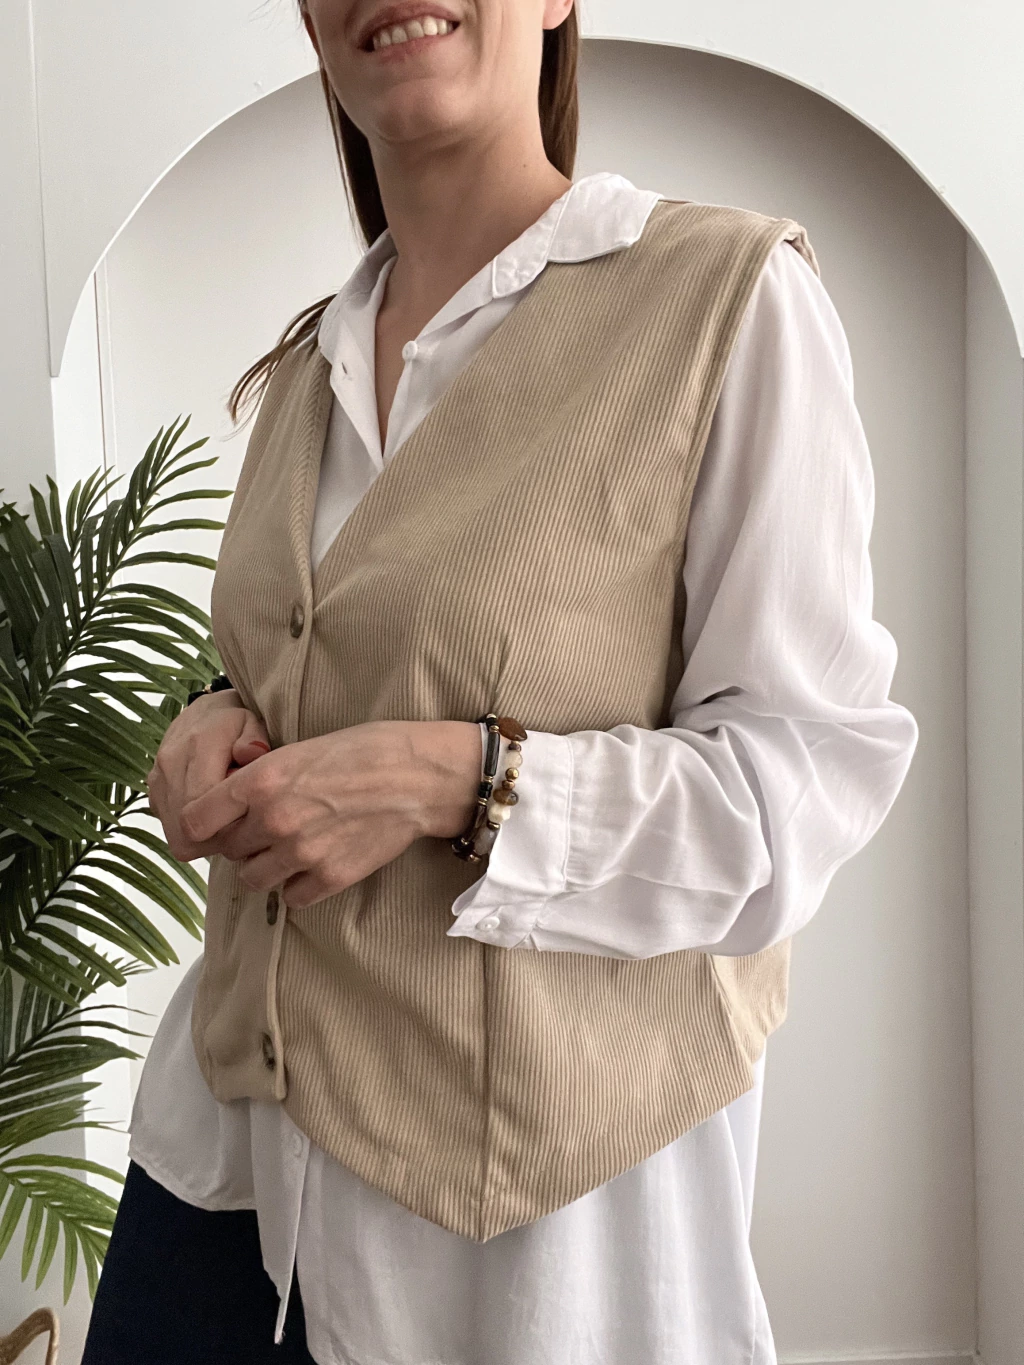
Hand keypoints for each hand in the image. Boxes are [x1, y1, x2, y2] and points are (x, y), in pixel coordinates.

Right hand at [147, 689, 271, 860]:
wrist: (205, 715)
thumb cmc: (236, 725)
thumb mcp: (253, 723)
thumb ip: (255, 739)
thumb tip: (251, 753)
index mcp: (198, 743)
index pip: (204, 802)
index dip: (231, 820)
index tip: (251, 814)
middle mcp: (170, 762)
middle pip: (189, 826)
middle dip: (220, 834)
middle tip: (243, 823)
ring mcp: (157, 781)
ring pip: (178, 836)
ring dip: (206, 837)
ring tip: (229, 819)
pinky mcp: (153, 795)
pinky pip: (171, 831)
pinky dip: (193, 833)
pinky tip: (213, 817)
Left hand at [177, 720, 481, 906]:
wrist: (420, 776)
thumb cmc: (367, 750)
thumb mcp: (301, 747)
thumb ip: (261, 777)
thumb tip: (231, 801)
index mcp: (262, 780)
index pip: (194, 819)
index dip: (200, 822)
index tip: (210, 823)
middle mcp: (274, 820)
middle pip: (227, 849)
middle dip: (238, 841)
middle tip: (262, 828)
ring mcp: (301, 853)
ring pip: (253, 878)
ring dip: (263, 866)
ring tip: (287, 848)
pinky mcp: (330, 877)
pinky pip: (291, 897)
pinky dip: (297, 885)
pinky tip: (314, 863)